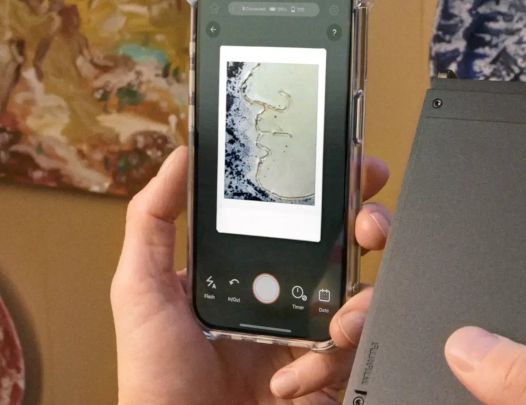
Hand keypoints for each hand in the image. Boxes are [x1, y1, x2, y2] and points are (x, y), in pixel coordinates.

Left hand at [111, 146, 391, 403]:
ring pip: (367, 294)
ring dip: (361, 301)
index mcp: (255, 269)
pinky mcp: (327, 372)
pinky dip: (323, 364)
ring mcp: (313, 333)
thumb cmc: (156, 378)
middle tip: (369, 226)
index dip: (335, 190)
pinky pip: (353, 351)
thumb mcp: (141, 289)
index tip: (352, 168)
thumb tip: (179, 158)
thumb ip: (153, 221)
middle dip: (371, 225)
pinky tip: (287, 380)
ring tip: (335, 323)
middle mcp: (291, 294)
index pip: (303, 216)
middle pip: (350, 245)